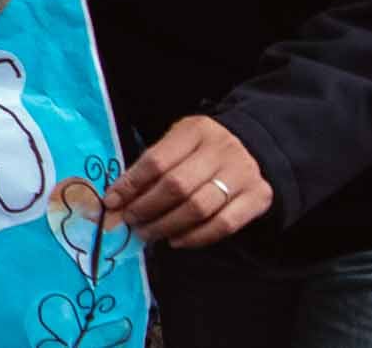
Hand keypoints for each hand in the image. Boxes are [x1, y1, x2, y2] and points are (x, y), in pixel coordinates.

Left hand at [105, 114, 271, 245]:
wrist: (253, 147)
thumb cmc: (202, 147)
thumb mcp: (177, 142)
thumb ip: (151, 165)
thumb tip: (118, 198)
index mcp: (195, 130)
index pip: (156, 161)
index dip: (131, 184)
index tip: (112, 201)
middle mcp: (221, 151)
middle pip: (177, 187)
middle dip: (147, 208)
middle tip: (129, 221)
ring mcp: (243, 174)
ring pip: (199, 208)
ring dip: (167, 225)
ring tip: (148, 233)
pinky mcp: (259, 197)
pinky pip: (224, 225)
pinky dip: (196, 237)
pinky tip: (176, 240)